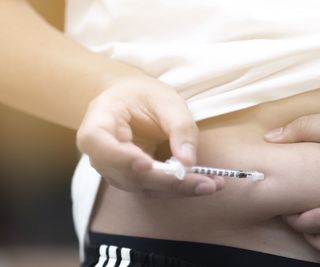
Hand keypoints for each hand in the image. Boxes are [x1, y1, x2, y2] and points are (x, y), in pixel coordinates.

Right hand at [77, 75, 223, 196]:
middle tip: (204, 182)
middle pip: (128, 175)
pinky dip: (179, 188)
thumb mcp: (165, 100)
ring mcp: (115, 170)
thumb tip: (188, 161)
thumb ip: (178, 126)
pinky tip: (204, 184)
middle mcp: (101, 154)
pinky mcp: (133, 179)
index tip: (148, 164)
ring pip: (143, 188)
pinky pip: (154, 188)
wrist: (132, 101)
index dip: (121, 158)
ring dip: (178, 189)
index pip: (100, 145)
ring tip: (211, 184)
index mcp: (98, 124)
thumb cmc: (143, 95)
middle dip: (167, 182)